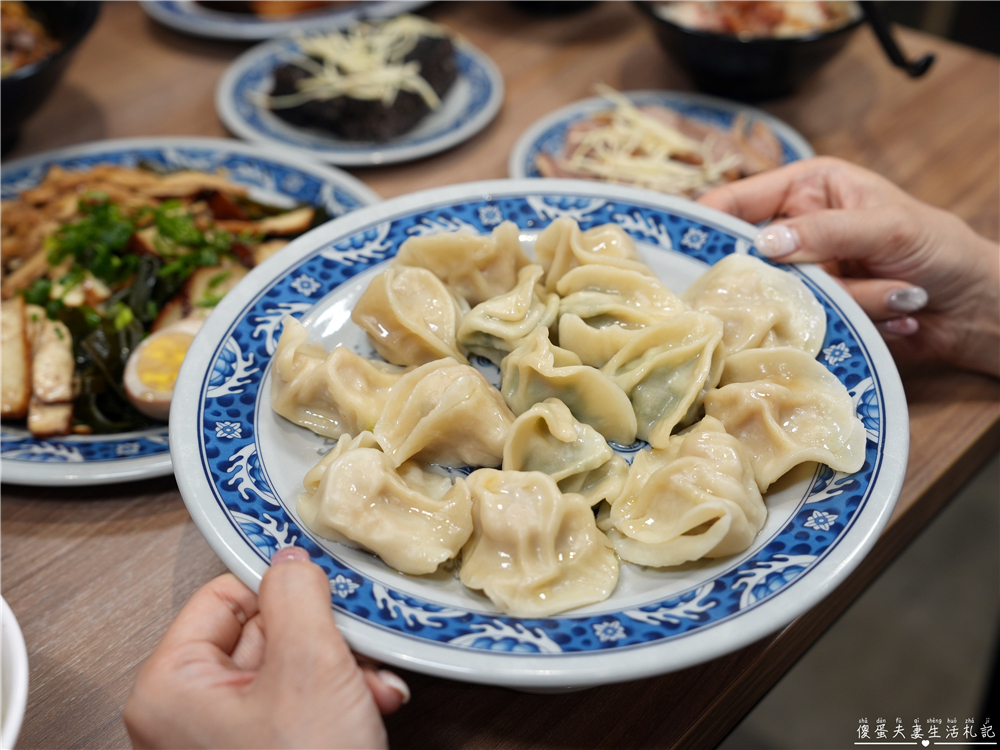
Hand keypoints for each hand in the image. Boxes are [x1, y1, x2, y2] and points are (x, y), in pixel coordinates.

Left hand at [123, 548, 408, 749]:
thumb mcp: (310, 668)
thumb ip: (298, 597)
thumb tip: (289, 558)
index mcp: (172, 688)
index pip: (223, 597)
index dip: (279, 589)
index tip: (322, 588)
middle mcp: (189, 713)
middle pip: (262, 632)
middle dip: (324, 638)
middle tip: (359, 644)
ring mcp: (225, 739)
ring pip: (289, 668)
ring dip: (343, 668)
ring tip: (373, 685)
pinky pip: (299, 704)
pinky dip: (339, 699)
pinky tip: (371, 707)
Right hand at [698, 156, 998, 376]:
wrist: (975, 308)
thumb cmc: (941, 250)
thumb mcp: (888, 228)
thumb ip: (825, 232)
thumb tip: (765, 244)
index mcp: (809, 188)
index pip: (741, 201)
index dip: (710, 222)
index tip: (685, 246)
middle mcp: (800, 230)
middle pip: (758, 258)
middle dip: (800, 277)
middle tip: (837, 279)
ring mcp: (809, 275)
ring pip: (790, 296)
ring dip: (850, 300)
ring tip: (900, 294)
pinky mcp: (819, 312)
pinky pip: (811, 322)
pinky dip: (858, 319)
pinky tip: (897, 313)